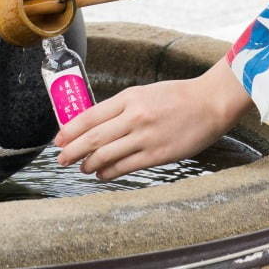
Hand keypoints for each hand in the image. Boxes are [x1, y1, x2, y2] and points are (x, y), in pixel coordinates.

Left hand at [53, 58, 252, 180]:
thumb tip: (96, 124)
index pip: (90, 115)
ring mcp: (145, 137)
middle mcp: (134, 117)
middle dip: (73, 151)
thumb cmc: (177, 97)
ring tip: (82, 168)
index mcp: (129, 98)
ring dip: (89, 164)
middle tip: (61, 159)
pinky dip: (108, 172)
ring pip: (106, 155)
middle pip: (93, 138)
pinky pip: (125, 167)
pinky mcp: (157, 154)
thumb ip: (121, 107)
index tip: (59, 139)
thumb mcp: (144, 93)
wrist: (209, 103)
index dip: (70, 130)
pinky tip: (101, 174)